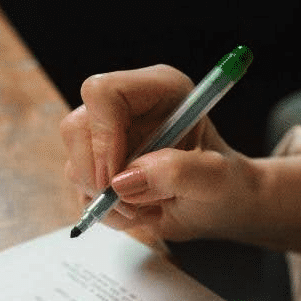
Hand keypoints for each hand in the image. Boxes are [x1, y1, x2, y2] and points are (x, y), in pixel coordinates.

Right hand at [59, 64, 257, 241]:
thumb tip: (126, 180)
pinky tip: (137, 211)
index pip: (104, 93)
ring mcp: (110, 135)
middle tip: (129, 202)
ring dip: (105, 199)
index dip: (103, 137)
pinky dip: (105, 210)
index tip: (117, 178)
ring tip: (145, 208)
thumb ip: (178, 173)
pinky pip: (80, 187)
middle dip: (97, 175)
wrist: (221, 206)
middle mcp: (128, 106)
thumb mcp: (215, 180)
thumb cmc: (226, 185)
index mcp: (159, 89)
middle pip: (76, 128)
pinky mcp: (101, 163)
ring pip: (74, 162)